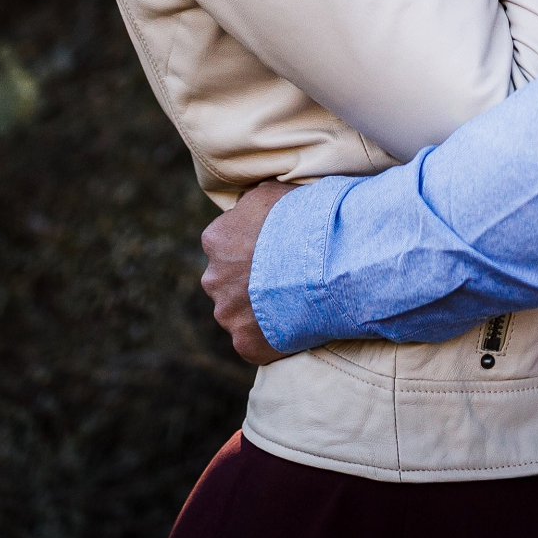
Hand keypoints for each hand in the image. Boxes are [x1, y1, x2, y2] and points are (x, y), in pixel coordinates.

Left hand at [201, 182, 284, 365]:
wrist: (324, 264)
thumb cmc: (301, 222)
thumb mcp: (271, 193)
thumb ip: (249, 204)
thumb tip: (243, 208)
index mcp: (216, 240)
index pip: (224, 245)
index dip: (250, 248)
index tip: (273, 251)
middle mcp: (213, 278)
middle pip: (227, 282)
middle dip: (248, 282)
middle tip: (283, 279)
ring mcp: (228, 314)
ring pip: (238, 314)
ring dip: (258, 311)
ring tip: (293, 303)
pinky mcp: (245, 344)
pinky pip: (254, 342)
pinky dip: (271, 338)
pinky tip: (294, 327)